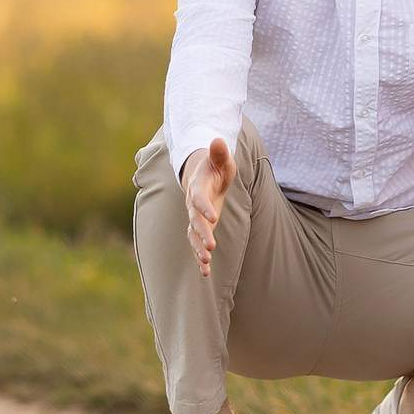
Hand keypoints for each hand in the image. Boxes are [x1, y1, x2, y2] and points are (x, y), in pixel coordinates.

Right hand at [181, 138, 235, 274]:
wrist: (202, 176)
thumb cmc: (215, 167)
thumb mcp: (221, 159)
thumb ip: (220, 152)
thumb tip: (218, 139)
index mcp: (198, 188)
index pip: (199, 198)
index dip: (204, 207)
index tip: (212, 217)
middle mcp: (193, 205)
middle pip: (195, 221)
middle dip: (202, 234)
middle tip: (210, 247)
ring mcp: (195, 218)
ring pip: (193, 236)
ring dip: (198, 250)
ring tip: (206, 264)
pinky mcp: (200, 228)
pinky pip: (197, 244)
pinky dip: (200, 258)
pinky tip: (206, 273)